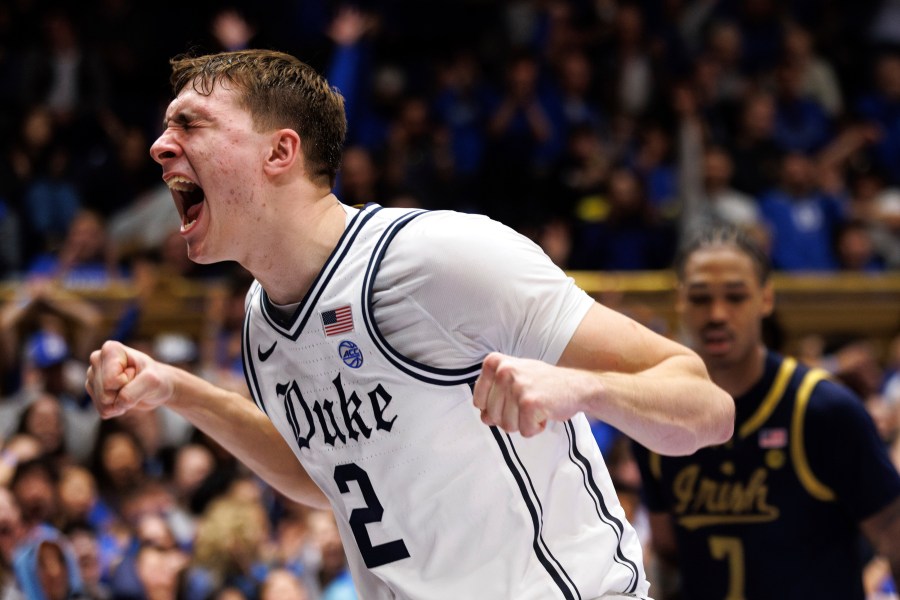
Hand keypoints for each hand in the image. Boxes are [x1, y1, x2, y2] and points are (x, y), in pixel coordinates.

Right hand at [85, 341, 173, 418]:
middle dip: (123, 393)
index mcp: (110, 349)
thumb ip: (133, 391)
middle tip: (134, 383)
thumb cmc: (156, 378)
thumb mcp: (152, 381)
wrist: (157, 387)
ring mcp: (93, 376)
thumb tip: (116, 403)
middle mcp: (97, 359)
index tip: (136, 373)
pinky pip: (103, 410)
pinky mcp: (94, 391)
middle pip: (104, 393)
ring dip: (121, 402)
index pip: (111, 381)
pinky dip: (117, 408)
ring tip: (130, 389)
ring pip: (103, 403)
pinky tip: (124, 398)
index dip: (127, 382)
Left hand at [472, 352, 588, 436]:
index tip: (511, 400)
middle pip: (492, 416)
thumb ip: (494, 396)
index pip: (478, 400)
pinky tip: (545, 412)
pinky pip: (524, 431)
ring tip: (537, 406)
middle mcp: (504, 371)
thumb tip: (484, 418)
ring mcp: (516, 386)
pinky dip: (536, 428)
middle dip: (511, 417)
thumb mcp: (514, 380)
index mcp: (495, 362)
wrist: (577, 386)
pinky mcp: (529, 403)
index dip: (494, 408)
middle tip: (528, 403)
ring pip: (506, 426)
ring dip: (523, 423)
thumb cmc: (544, 383)